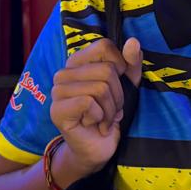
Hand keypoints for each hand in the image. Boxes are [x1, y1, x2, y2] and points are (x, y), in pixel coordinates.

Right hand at [50, 37, 142, 176]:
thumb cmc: (110, 113)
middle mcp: (64, 73)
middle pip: (106, 70)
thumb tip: (133, 41)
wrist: (97, 148)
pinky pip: (89, 103)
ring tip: (104, 118)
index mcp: (78, 62)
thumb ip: (131, 63)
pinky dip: (100, 117)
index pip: (104, 46)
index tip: (117, 85)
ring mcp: (57, 91)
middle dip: (117, 95)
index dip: (120, 66)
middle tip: (111, 109)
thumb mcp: (127, 85)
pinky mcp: (57, 110)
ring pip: (100, 87)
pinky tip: (94, 124)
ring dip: (110, 109)